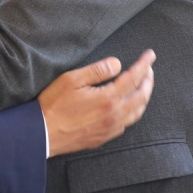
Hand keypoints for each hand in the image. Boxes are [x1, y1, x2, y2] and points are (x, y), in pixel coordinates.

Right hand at [40, 49, 155, 157]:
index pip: (133, 78)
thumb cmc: (54, 105)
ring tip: (144, 86)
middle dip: (148, 80)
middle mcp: (114, 115)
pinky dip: (134, 111)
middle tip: (149, 69)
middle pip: (141, 96)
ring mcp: (110, 129)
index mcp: (108, 98)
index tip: (150, 55)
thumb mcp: (72, 80)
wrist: (42, 134)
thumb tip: (117, 64)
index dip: (144, 65)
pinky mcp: (104, 137)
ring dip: (144, 96)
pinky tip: (129, 106)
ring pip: (137, 112)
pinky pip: (127, 124)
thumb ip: (97, 70)